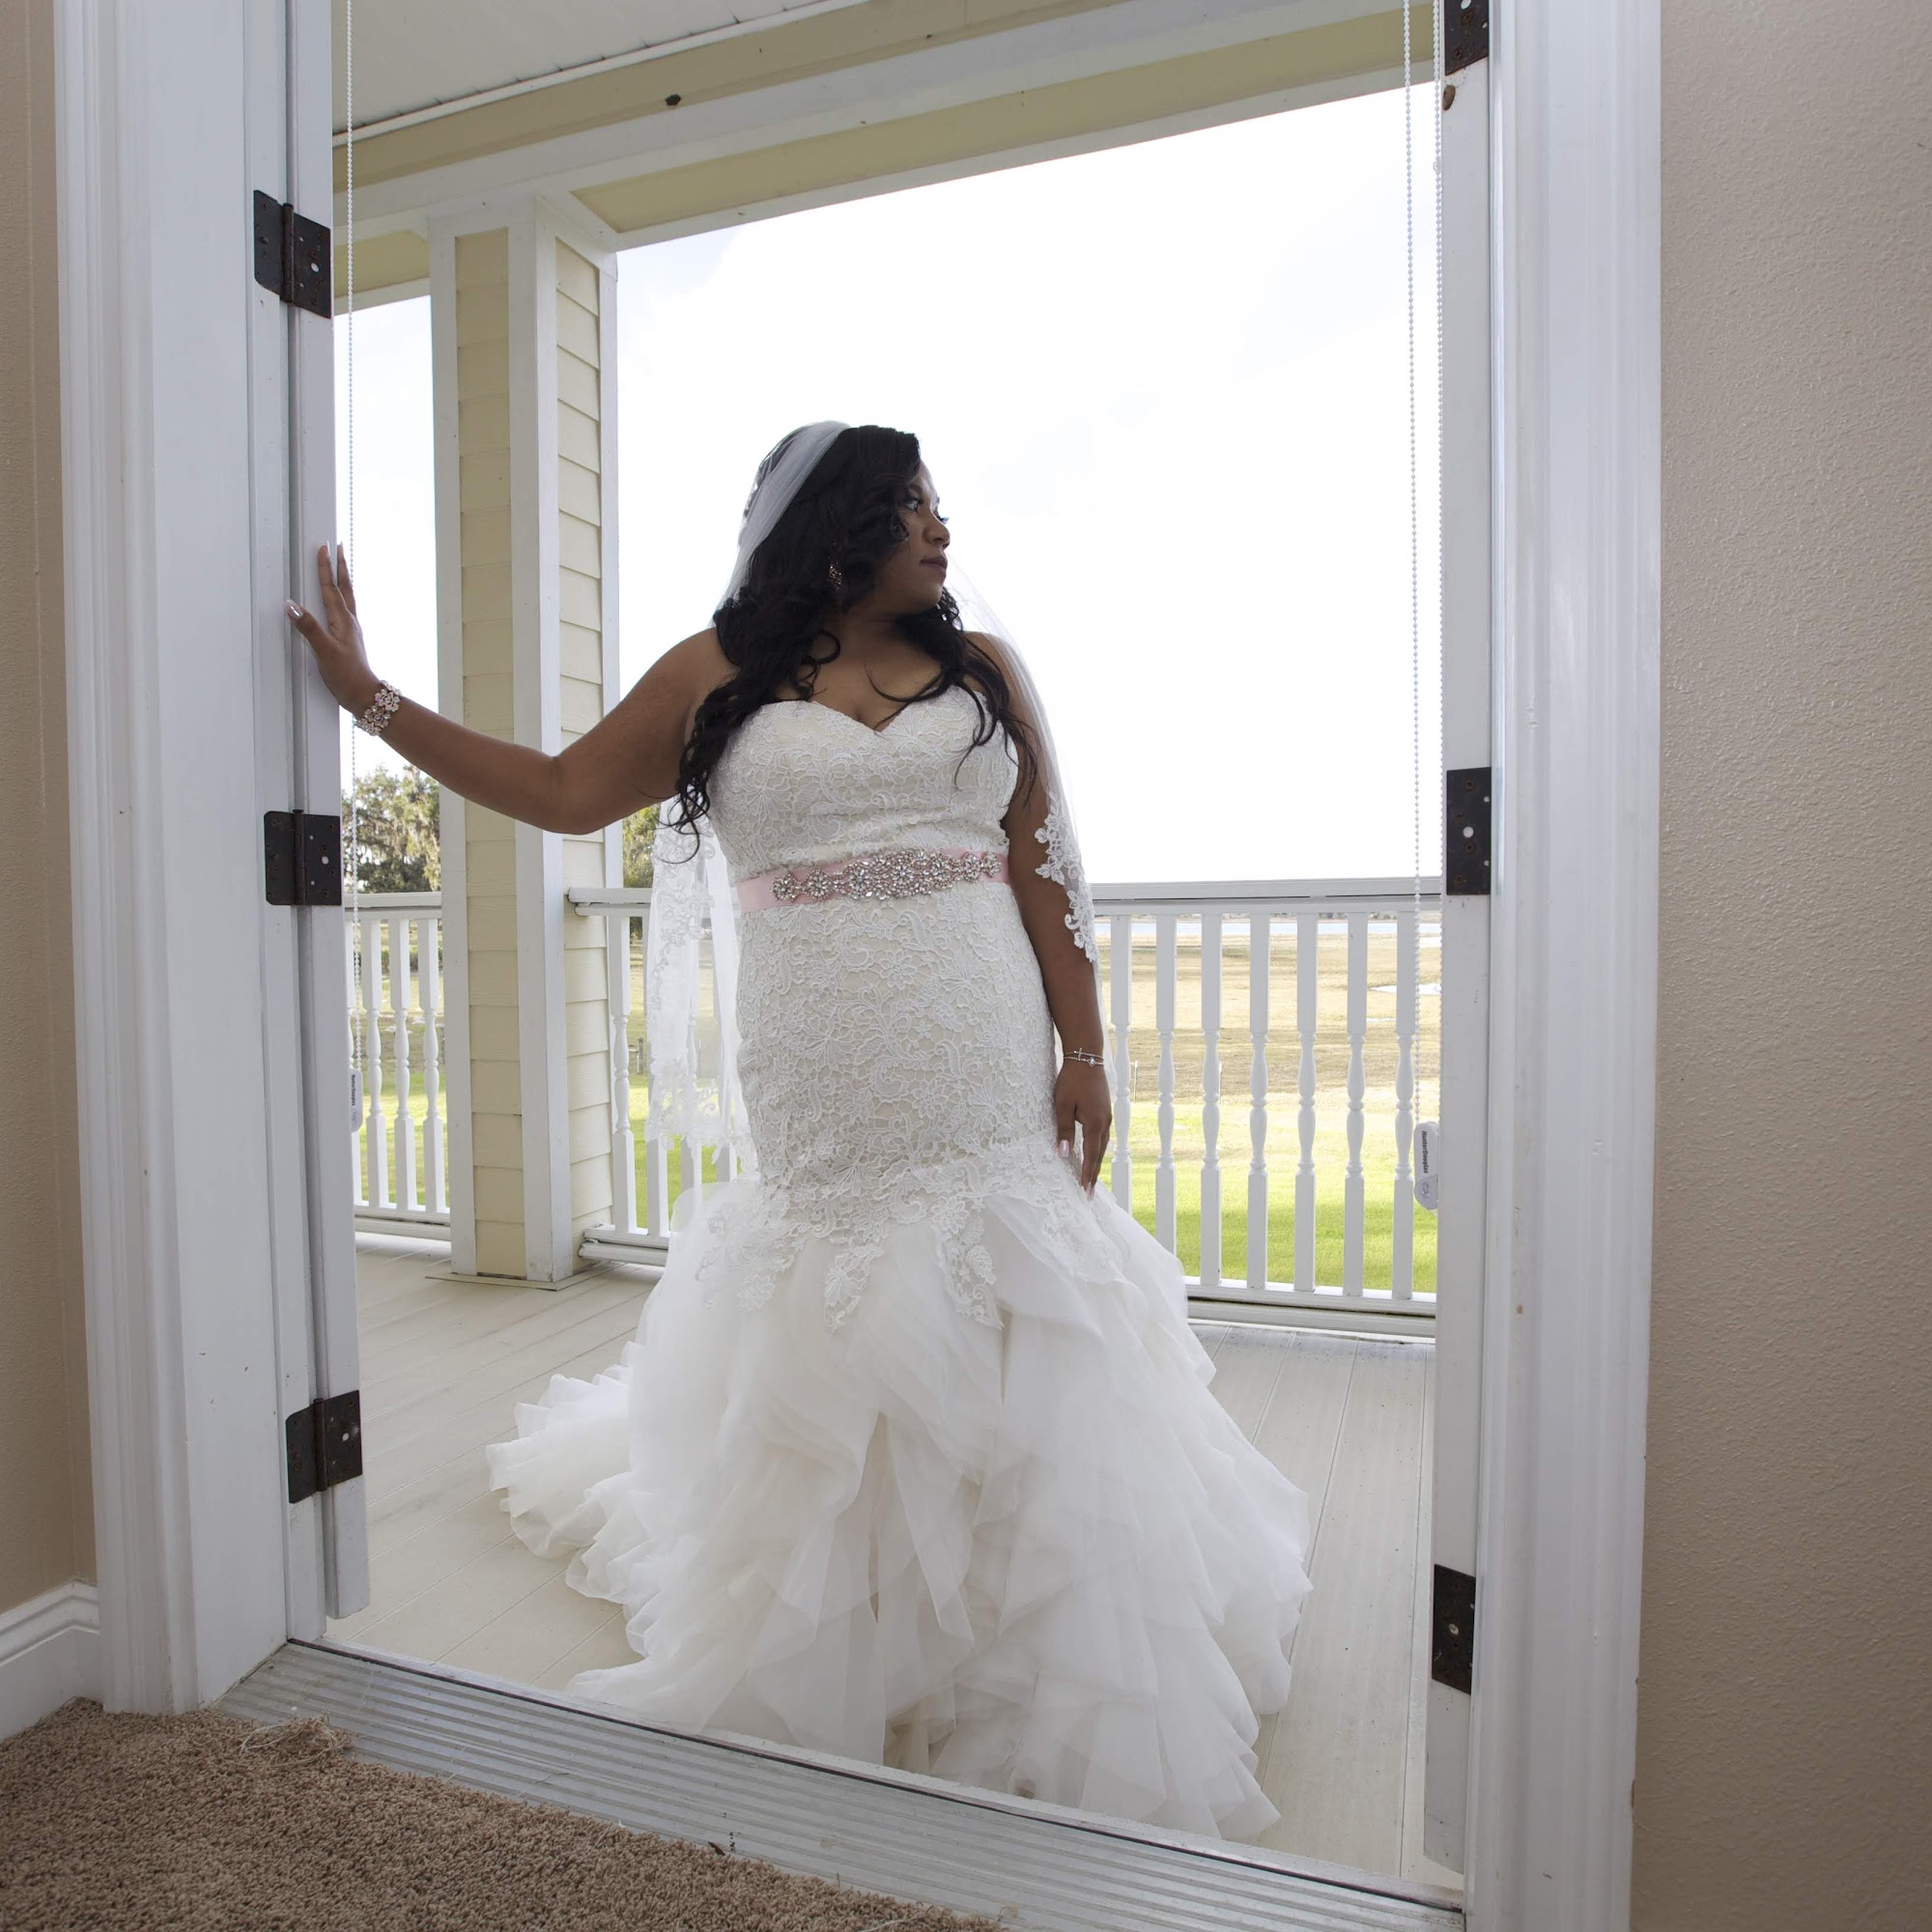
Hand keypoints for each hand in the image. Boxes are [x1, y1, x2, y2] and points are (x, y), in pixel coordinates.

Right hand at [285, 542, 380, 715]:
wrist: (363, 695)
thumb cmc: (346, 674)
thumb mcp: (323, 650)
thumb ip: (308, 627)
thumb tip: (291, 605)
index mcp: (342, 620)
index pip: (331, 588)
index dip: (325, 568)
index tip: (323, 548)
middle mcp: (349, 621)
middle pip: (344, 587)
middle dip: (340, 566)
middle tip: (338, 547)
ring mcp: (351, 630)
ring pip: (347, 597)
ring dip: (343, 580)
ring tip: (341, 567)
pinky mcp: (349, 639)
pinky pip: (346, 610)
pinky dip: (342, 598)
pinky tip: (340, 603)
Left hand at [1053, 1058, 1111, 1195]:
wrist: (1087, 1057)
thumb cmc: (1072, 1080)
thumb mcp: (1062, 1106)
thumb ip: (1064, 1131)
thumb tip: (1064, 1154)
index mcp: (1095, 1124)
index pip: (1091, 1156)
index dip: (1087, 1175)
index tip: (1084, 1191)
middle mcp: (1105, 1122)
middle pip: (1099, 1154)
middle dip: (1094, 1173)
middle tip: (1088, 1192)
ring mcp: (1107, 1116)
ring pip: (1102, 1145)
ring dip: (1096, 1161)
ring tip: (1091, 1177)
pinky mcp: (1105, 1110)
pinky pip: (1102, 1135)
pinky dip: (1097, 1148)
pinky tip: (1093, 1151)